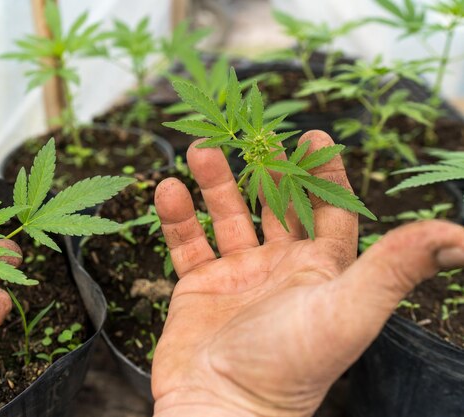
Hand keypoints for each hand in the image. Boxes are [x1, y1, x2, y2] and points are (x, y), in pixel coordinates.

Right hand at [151, 131, 463, 416]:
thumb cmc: (290, 365)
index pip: (328, 210)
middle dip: (262, 169)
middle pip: (273, 205)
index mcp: (321, 270)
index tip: (312, 134)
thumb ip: (396, 267)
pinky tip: (168, 190)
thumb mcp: (348, 310)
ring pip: (225, 216)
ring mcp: (237, 275)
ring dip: (213, 183)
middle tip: (249, 136)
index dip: (323, 173)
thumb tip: (459, 236)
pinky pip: (187, 242)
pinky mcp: (198, 286)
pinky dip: (177, 216)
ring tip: (199, 150)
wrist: (222, 407)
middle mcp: (280, 268)